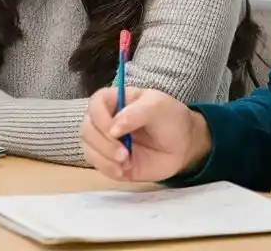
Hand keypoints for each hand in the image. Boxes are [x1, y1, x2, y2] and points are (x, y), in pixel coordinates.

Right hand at [81, 87, 211, 181]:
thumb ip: (137, 113)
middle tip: (124, 154)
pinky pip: (98, 166)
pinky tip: (124, 170)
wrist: (183, 145)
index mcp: (114, 100)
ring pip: (88, 148)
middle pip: (86, 128)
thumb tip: (113, 130)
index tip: (116, 132)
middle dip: (103, 143)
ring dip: (105, 158)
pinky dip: (108, 169)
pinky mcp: (110, 161)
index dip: (100, 119)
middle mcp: (105, 120)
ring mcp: (106, 142)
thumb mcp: (159, 106)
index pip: (94, 104)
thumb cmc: (170, 118)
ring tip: (127, 162)